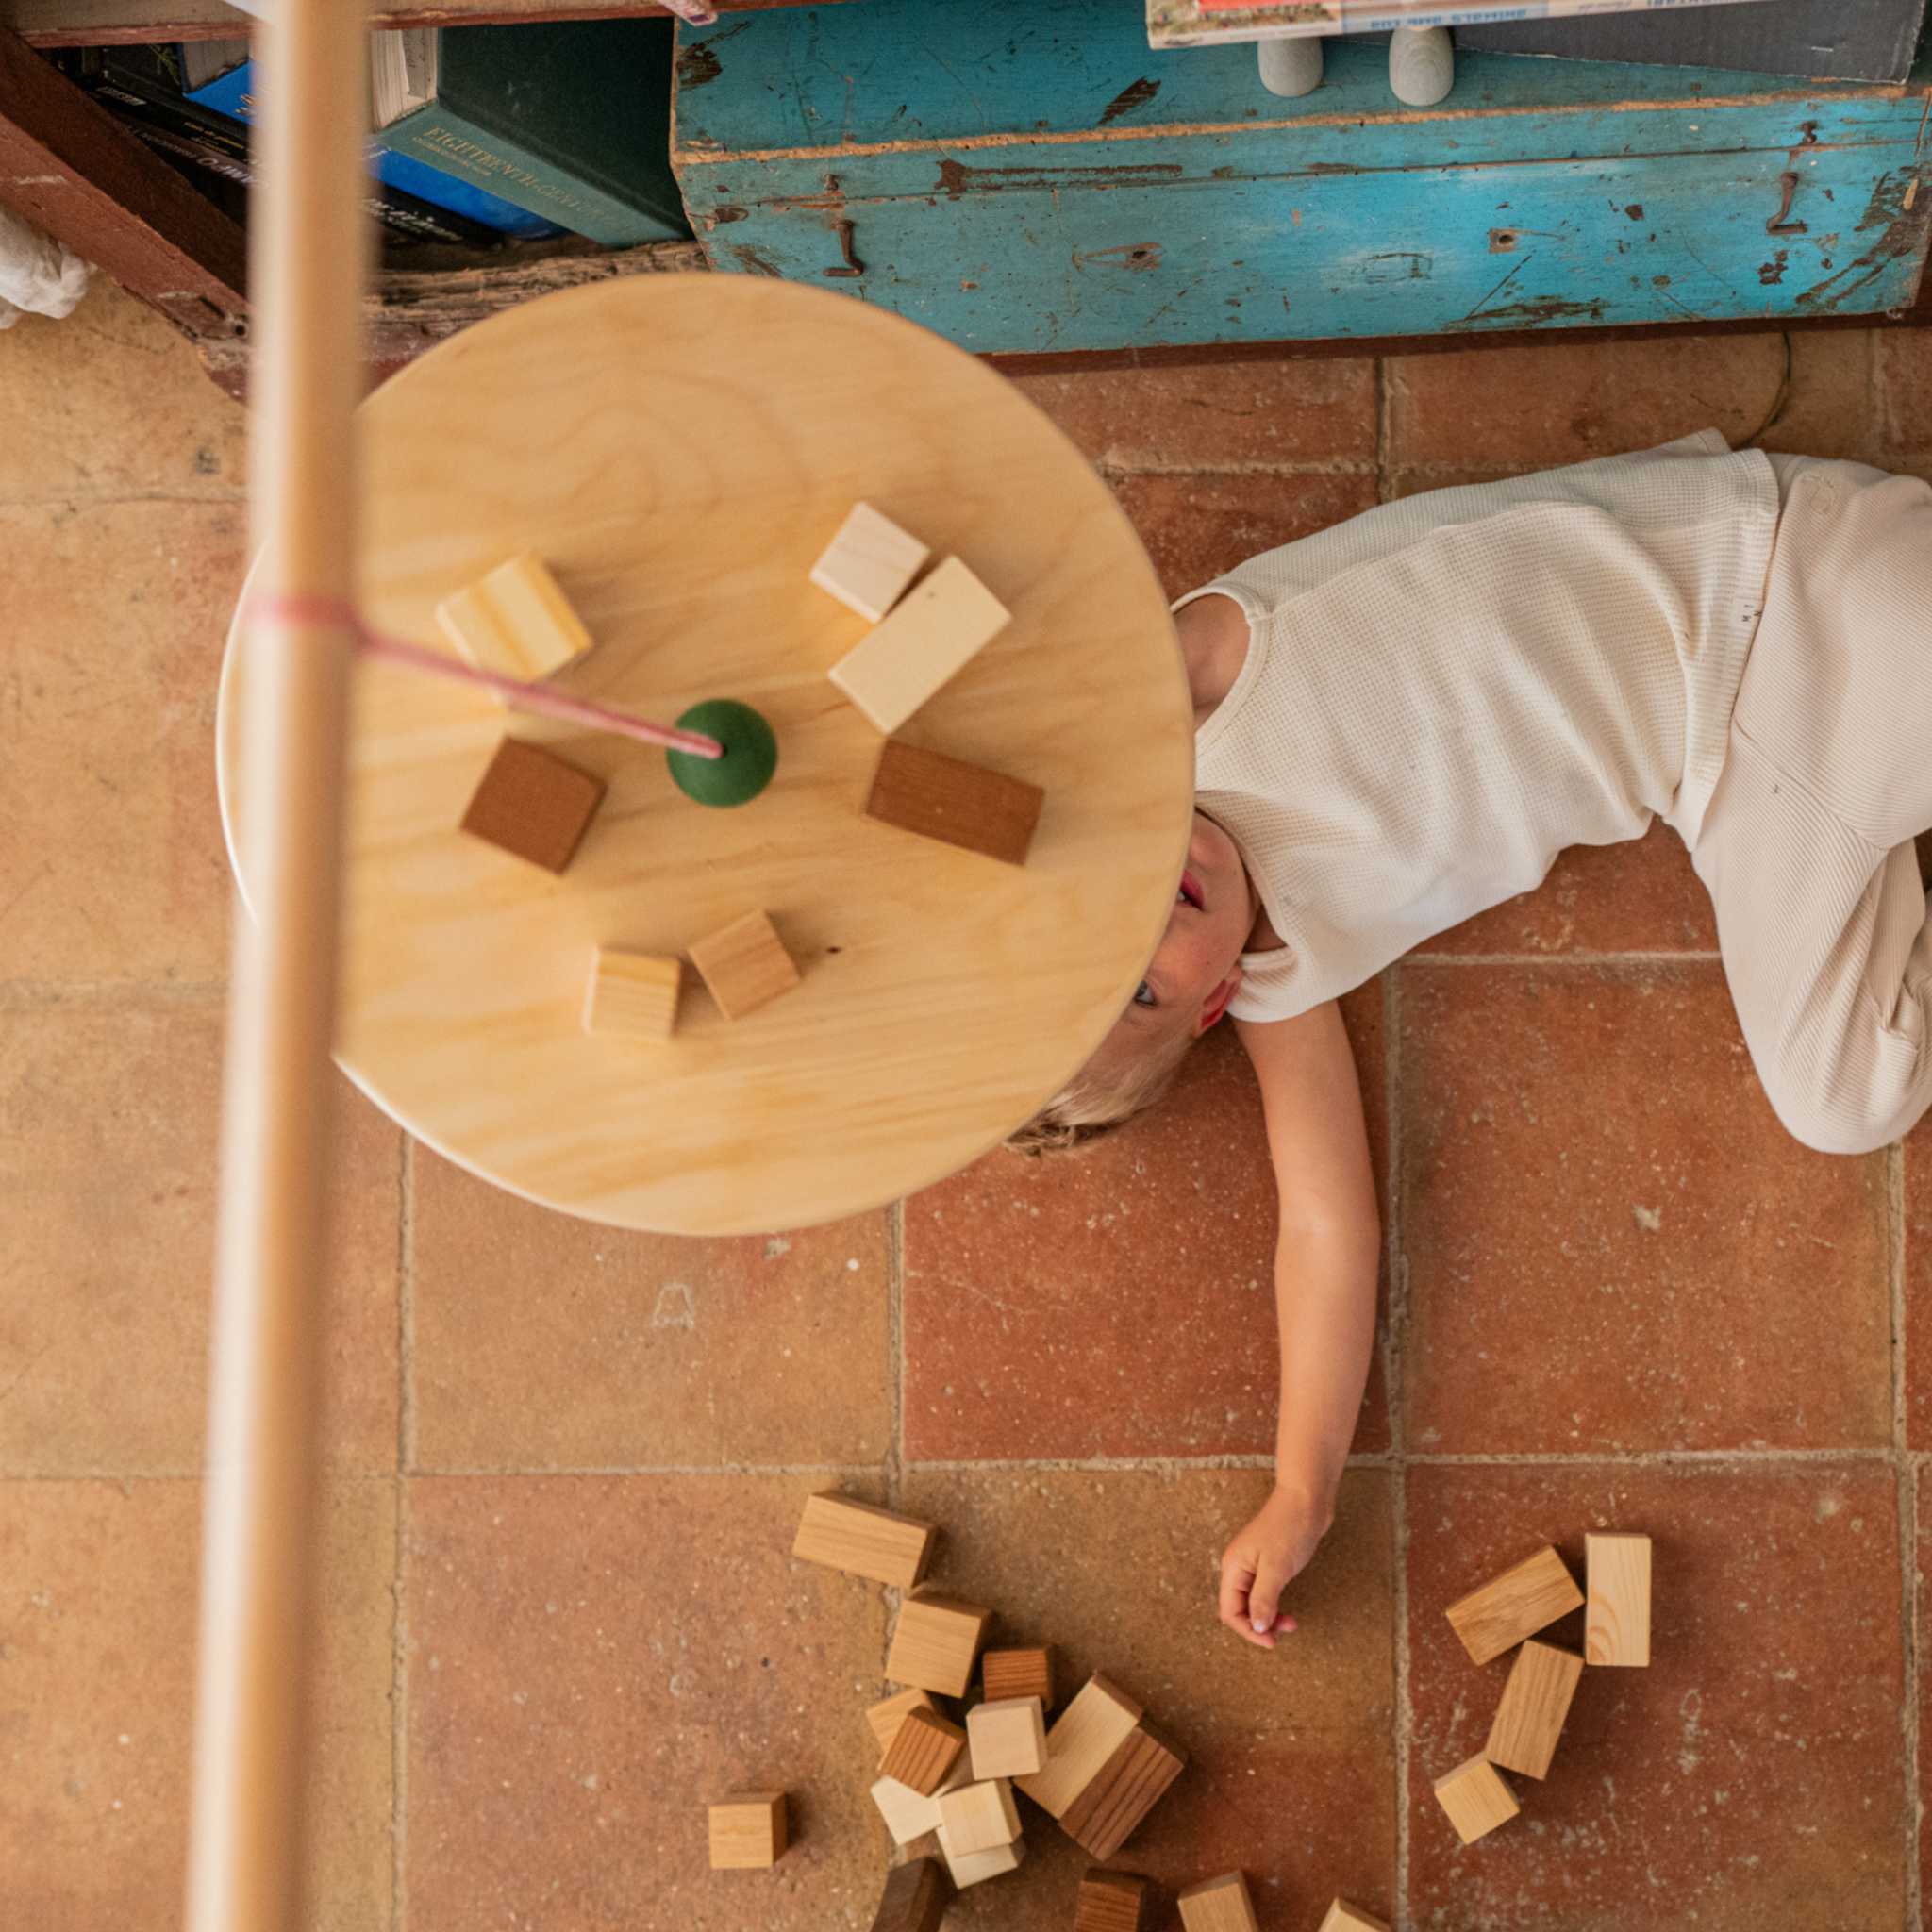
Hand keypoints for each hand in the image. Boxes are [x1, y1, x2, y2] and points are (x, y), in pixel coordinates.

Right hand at [1218, 1483, 1333, 1650]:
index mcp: (1234, 1568)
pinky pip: (1264, 1593)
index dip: (1248, 1631)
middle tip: (1285, 1631)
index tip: (1272, 1641)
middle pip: (1239, 1609)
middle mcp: (1238, 1567)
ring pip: (1253, 1603)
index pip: (1230, 1611)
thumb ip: (1264, 1600)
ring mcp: (1253, 1565)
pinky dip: (1274, 1605)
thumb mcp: (1277, 1568)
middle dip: (1259, 1625)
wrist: (1306, 1500)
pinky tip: (1287, 1610)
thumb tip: (1256, 1628)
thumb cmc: (1289, 1529)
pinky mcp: (1268, 1563)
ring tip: (1291, 1623)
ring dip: (1269, 1617)